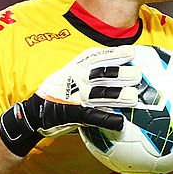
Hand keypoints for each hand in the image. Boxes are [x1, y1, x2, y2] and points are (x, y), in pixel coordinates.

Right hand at [0, 46, 139, 155]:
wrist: (34, 113)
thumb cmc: (57, 95)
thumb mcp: (68, 77)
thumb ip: (88, 74)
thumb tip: (114, 73)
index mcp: (75, 68)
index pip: (96, 58)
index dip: (114, 54)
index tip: (131, 52)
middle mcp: (75, 79)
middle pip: (101, 74)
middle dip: (120, 73)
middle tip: (138, 74)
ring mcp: (74, 96)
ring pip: (99, 94)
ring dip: (117, 95)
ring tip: (134, 97)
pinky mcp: (73, 113)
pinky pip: (93, 116)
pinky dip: (108, 119)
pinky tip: (120, 122)